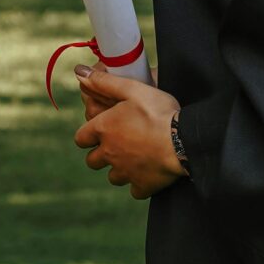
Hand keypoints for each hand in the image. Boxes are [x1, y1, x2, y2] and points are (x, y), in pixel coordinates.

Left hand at [72, 69, 184, 200]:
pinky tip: (147, 174)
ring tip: (133, 159)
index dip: (88, 136)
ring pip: (112, 177)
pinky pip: (134, 190)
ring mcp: (125, 172)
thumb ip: (104, 82)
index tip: (98, 132)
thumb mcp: (132, 89)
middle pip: (93, 161)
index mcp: (103, 130)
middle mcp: (109, 153)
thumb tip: (79, 73)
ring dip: (119, 169)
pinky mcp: (142, 186)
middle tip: (116, 146)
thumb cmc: (159, 112)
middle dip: (101, 154)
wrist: (185, 140)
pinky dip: (138, 184)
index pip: (81, 138)